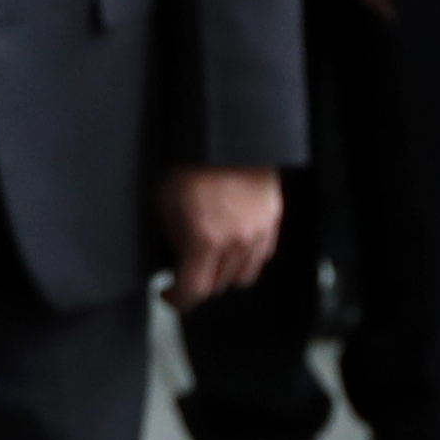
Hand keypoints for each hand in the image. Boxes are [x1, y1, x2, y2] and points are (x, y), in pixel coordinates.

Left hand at [158, 166, 283, 308]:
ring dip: (225, 276)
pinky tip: (234, 248)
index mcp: (205, 240)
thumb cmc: (194, 165)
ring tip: (212, 263)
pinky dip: (246, 260)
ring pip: (244, 276)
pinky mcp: (273, 222)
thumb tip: (178, 256)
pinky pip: (262, 256)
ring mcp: (259, 234)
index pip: (194, 290)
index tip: (168, 294)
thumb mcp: (166, 203)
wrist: (229, 139)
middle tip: (186, 275)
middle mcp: (237, 243)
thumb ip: (174, 238)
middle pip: (219, 286)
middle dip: (199, 285)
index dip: (177, 299)